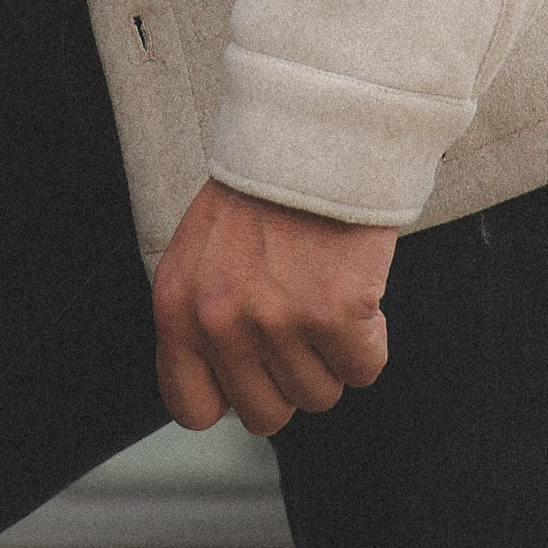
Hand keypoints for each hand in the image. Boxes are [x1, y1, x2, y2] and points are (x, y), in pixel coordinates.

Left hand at [152, 177, 393, 436]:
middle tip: (298, 321)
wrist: (312, 133)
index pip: (192, 407)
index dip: (231, 397)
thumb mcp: (200, 254)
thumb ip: (202, 320)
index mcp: (178, 306)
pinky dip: (370, 338)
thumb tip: (224, 395)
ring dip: (331, 354)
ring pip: (319, 395)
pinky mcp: (335, 314)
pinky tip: (355, 290)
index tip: (254, 373)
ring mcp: (277, 320)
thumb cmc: (261, 194)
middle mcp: (220, 320)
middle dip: (289, 377)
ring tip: (323, 291)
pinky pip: (363, 369)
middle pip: (267, 414)